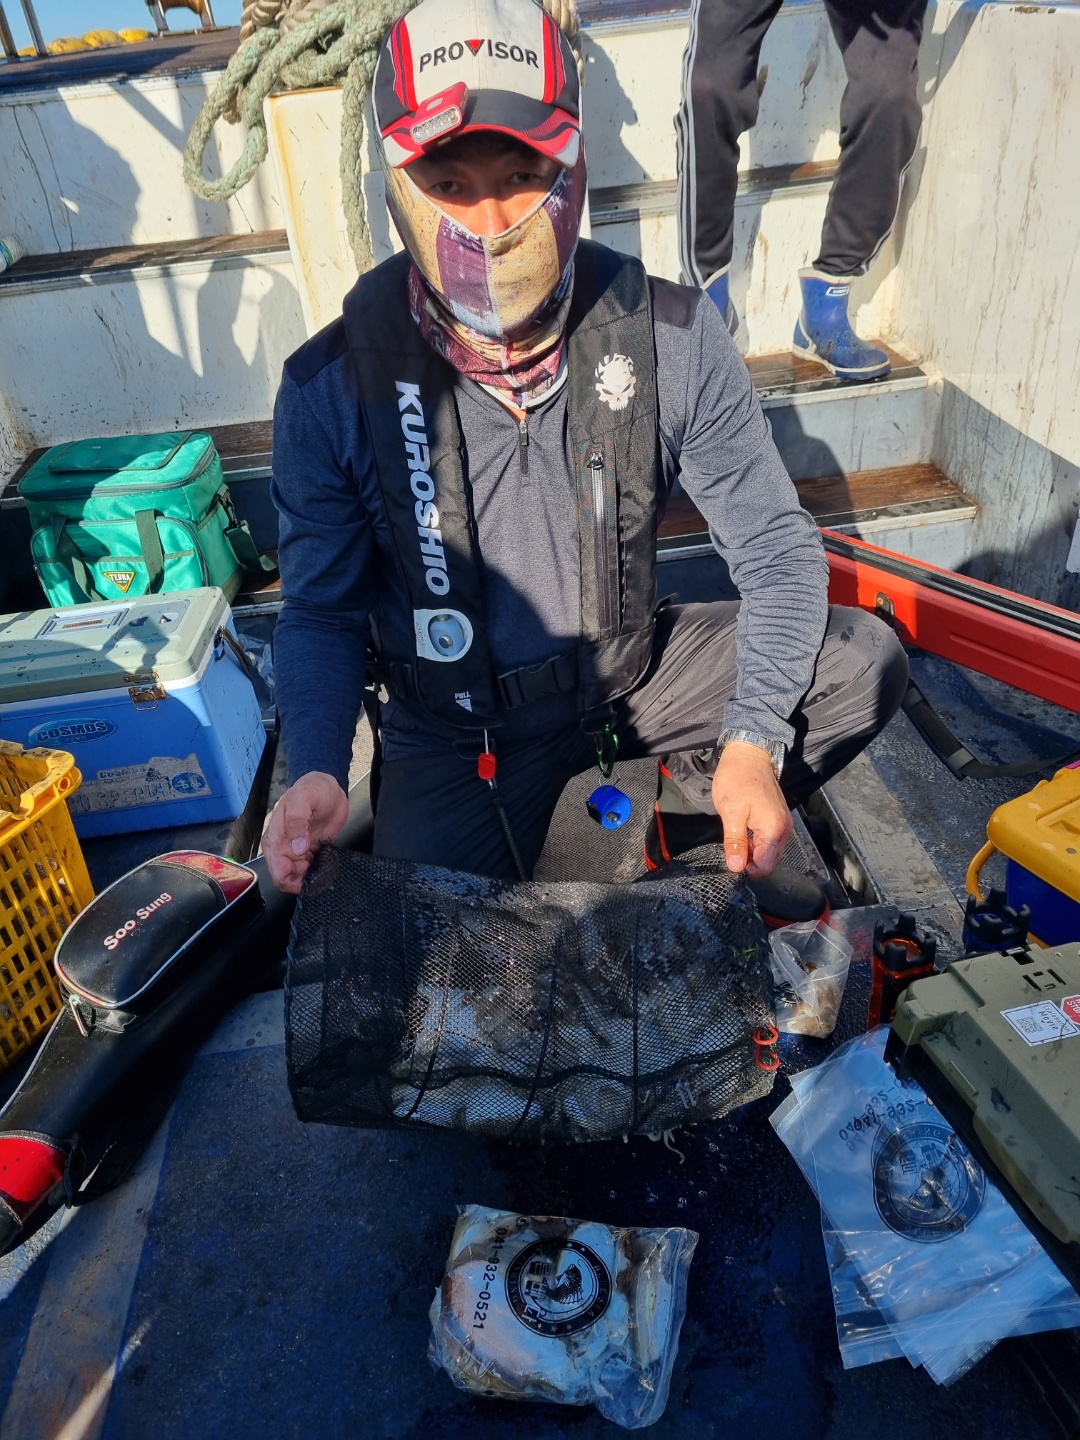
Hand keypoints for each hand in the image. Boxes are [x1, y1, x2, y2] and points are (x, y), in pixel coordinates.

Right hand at [263, 771, 348, 893]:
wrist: (329, 786)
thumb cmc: (312, 788)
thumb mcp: (303, 799)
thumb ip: (297, 823)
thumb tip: (296, 848)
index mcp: (275, 839)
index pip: (278, 872)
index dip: (293, 879)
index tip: (310, 873)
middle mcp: (283, 848)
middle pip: (289, 879)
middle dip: (305, 879)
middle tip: (322, 869)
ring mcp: (296, 851)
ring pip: (301, 877)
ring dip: (314, 876)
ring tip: (327, 864)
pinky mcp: (310, 852)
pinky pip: (312, 870)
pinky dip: (320, 870)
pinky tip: (329, 863)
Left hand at [710, 741, 792, 877]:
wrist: (749, 754)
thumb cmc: (738, 778)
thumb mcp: (730, 811)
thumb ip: (735, 842)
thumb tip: (736, 867)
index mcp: (774, 830)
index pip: (765, 866)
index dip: (747, 870)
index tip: (731, 862)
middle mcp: (784, 830)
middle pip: (769, 861)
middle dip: (750, 862)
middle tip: (730, 851)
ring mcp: (783, 824)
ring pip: (769, 852)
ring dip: (752, 852)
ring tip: (734, 841)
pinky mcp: (778, 819)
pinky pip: (769, 841)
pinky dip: (756, 843)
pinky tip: (742, 834)